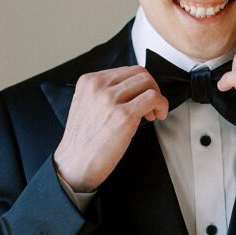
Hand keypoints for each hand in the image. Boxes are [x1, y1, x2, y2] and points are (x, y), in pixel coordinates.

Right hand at [53, 66, 168, 191]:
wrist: (74, 164)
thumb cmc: (82, 141)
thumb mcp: (86, 105)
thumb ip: (103, 92)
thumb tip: (131, 89)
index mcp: (89, 81)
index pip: (126, 70)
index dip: (139, 84)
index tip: (140, 97)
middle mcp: (98, 86)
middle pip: (139, 73)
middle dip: (150, 88)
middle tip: (150, 105)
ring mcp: (110, 100)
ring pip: (147, 82)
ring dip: (157, 97)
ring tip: (152, 113)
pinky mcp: (123, 115)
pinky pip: (153, 98)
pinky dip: (161, 105)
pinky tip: (157, 116)